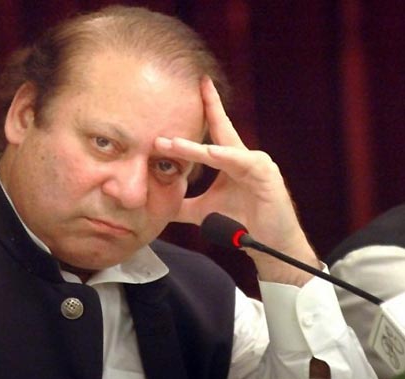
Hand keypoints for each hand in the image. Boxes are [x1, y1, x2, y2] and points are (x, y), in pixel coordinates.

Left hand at [155, 76, 319, 285]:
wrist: (268, 246)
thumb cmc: (240, 224)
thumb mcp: (202, 211)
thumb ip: (182, 204)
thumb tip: (158, 203)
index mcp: (231, 161)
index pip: (216, 130)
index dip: (208, 108)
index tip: (198, 85)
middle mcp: (243, 157)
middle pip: (222, 129)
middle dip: (208, 106)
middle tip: (195, 85)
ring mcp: (256, 164)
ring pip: (223, 149)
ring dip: (195, 147)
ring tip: (171, 144)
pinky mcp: (266, 175)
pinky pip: (242, 162)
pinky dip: (225, 157)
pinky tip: (210, 154)